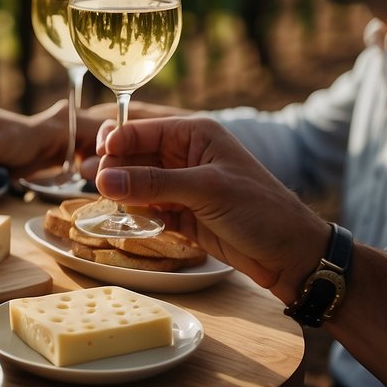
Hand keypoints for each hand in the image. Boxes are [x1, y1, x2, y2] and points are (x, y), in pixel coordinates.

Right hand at [93, 116, 326, 302]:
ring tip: (103, 198)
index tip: (95, 162)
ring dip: (120, 190)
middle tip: (94, 182)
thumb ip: (153, 183)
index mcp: (195, 134)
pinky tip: (123, 217)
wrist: (292, 257)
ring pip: (135, 181)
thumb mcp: (206, 190)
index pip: (141, 129)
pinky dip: (133, 212)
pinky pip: (145, 206)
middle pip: (133, 154)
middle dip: (112, 166)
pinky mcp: (179, 213)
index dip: (115, 142)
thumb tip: (105, 178)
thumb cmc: (261, 212)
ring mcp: (180, 185)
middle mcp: (184, 155)